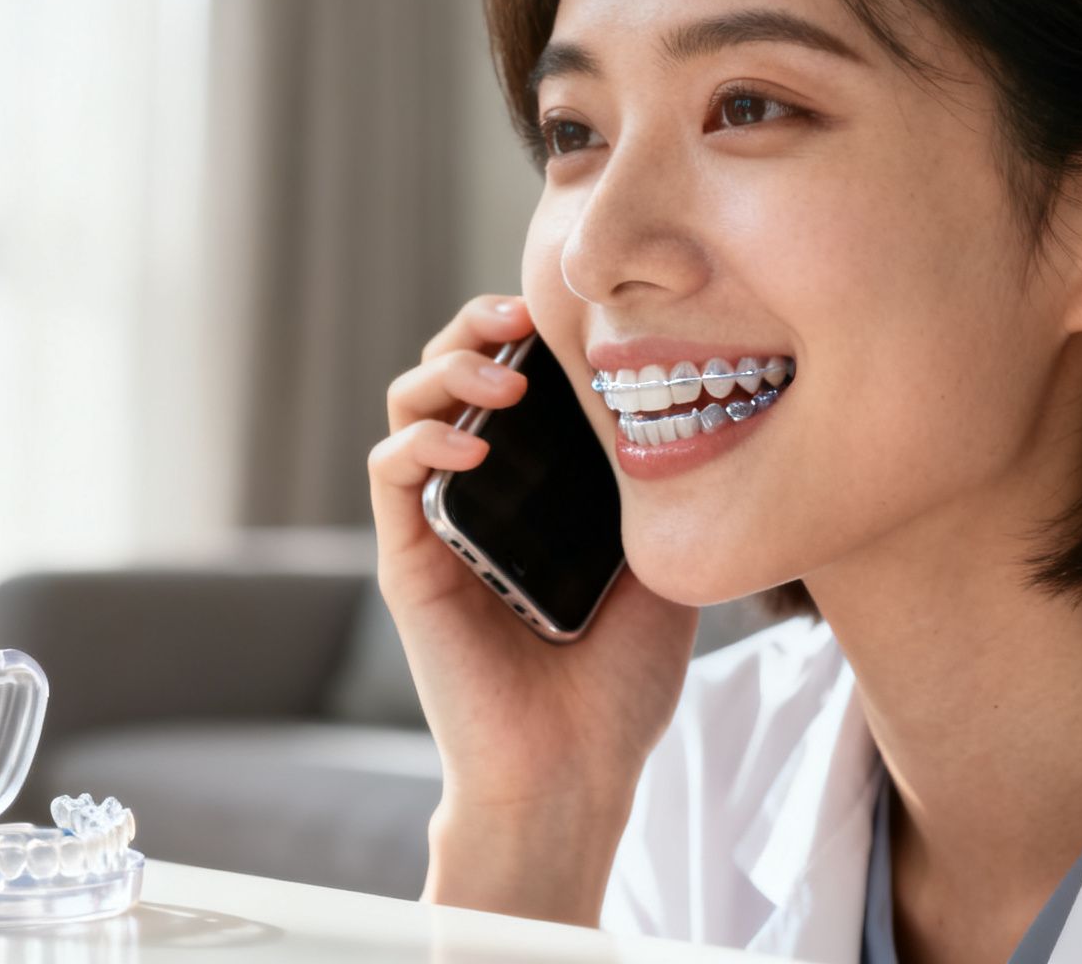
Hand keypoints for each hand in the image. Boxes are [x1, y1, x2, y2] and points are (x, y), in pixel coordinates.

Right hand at [366, 294, 697, 922]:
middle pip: (450, 372)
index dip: (529, 330)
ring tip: (503, 375)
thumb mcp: (665, 566)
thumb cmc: (620, 685)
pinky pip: (389, 475)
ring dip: (447, 369)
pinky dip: (420, 439)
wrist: (577, 771)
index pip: (513, 378)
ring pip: (408, 406)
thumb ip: (660, 492)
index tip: (573, 311)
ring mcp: (438, 524)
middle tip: (523, 315)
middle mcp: (479, 495)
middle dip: (478, 327)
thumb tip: (692, 406)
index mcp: (534, 488)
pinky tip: (466, 441)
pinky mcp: (408, 561)